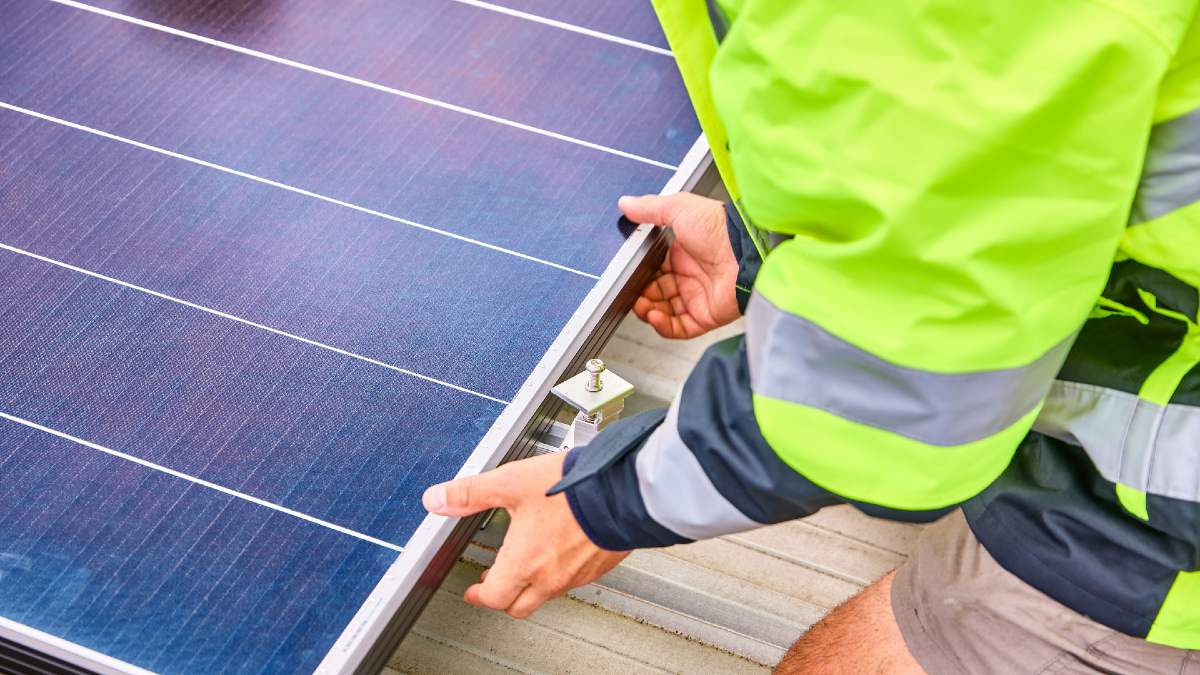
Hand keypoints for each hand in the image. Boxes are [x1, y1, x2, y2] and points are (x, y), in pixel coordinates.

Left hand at [422, 452, 628, 617]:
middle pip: (519, 605)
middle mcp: (551, 576)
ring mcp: (577, 574)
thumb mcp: (511, 482)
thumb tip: (437, 499)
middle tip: (495, 584)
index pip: (493, 598)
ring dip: (531, 584)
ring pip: (547, 593)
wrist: (626, 489)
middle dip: (503, 596)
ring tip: (527, 563)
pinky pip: (573, 580)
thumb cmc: (574, 488)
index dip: (478, 595)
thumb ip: (471, 493)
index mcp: (524, 562)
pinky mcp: (599, 565)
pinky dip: (559, 572)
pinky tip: (560, 548)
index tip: (474, 590)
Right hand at [620, 193, 739, 338]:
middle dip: (640, 295)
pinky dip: (663, 326)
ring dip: (648, 311)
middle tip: (629, 293)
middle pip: (656, 293)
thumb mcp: (680, 208)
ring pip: (664, 312)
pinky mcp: (706, 316)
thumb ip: (650, 209)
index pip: (653, 269)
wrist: (745, 252)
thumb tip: (627, 204)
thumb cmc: (720, 228)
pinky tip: (654, 316)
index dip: (638, 275)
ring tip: (640, 305)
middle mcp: (690, 276)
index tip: (626, 276)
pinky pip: (679, 328)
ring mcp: (698, 297)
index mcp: (683, 253)